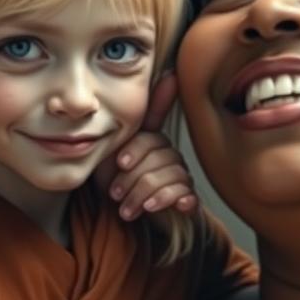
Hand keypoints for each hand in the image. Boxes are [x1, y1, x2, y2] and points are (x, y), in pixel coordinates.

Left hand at [107, 73, 196, 219]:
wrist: (128, 214)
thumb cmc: (119, 181)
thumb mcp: (111, 154)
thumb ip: (121, 127)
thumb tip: (148, 85)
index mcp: (154, 143)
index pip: (151, 138)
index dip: (136, 149)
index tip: (121, 163)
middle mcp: (171, 157)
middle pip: (160, 158)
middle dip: (134, 178)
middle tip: (116, 194)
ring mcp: (181, 178)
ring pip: (171, 177)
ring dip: (143, 194)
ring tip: (126, 209)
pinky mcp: (188, 199)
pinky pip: (186, 194)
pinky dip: (168, 200)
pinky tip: (152, 207)